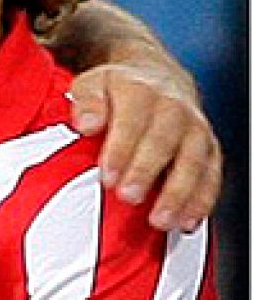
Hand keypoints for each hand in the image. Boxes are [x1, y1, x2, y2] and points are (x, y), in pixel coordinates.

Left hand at [69, 63, 221, 230]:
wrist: (157, 77)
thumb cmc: (118, 89)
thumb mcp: (92, 83)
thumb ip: (87, 102)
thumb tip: (87, 122)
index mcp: (141, 91)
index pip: (132, 120)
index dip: (121, 149)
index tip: (107, 175)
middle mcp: (173, 109)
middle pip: (164, 142)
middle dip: (146, 172)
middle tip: (129, 197)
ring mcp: (195, 129)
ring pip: (194, 162)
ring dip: (179, 193)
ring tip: (160, 219)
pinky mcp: (210, 148)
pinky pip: (212, 175)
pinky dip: (202, 200)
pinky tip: (188, 221)